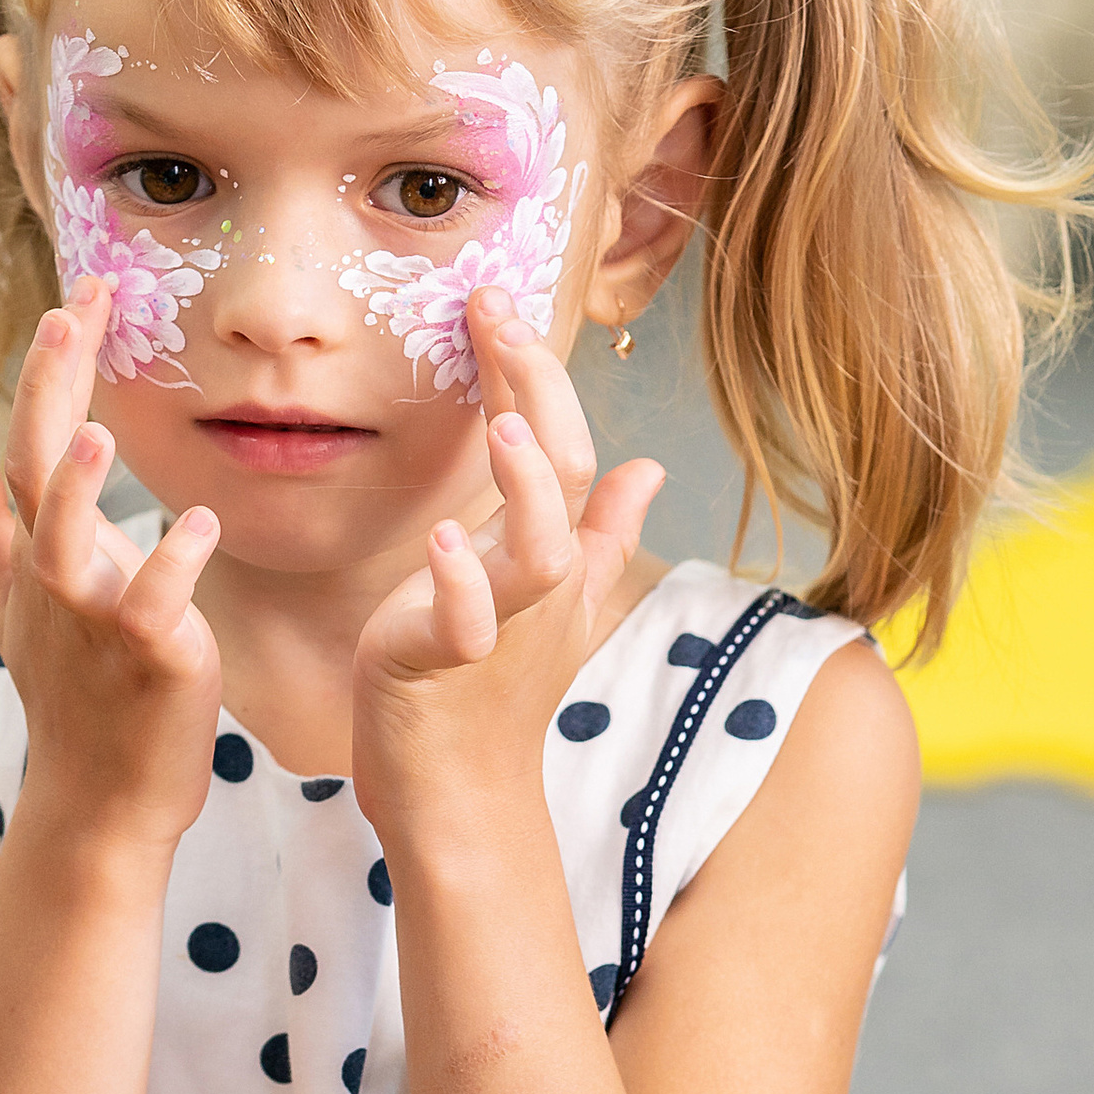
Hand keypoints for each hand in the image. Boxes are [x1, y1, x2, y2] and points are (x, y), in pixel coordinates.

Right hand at [0, 278, 223, 860]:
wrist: (101, 797)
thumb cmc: (73, 696)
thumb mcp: (19, 601)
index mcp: (37, 553)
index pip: (34, 438)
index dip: (53, 366)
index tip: (81, 291)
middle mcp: (54, 577)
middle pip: (42, 468)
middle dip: (55, 388)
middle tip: (74, 308)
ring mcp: (94, 620)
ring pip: (72, 544)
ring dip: (79, 488)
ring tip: (98, 431)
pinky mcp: (146, 659)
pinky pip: (153, 607)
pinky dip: (172, 567)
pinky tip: (198, 522)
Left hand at [352, 328, 661, 852]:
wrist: (460, 792)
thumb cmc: (492, 695)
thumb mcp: (553, 599)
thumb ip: (601, 531)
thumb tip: (649, 468)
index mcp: (558, 556)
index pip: (566, 446)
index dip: (541, 373)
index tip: (501, 301)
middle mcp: (541, 583)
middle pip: (563, 475)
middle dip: (538, 392)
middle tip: (498, 316)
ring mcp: (501, 624)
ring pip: (540, 551)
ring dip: (526, 489)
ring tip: (504, 429)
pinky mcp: (446, 663)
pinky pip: (468, 621)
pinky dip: (461, 582)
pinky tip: (444, 538)